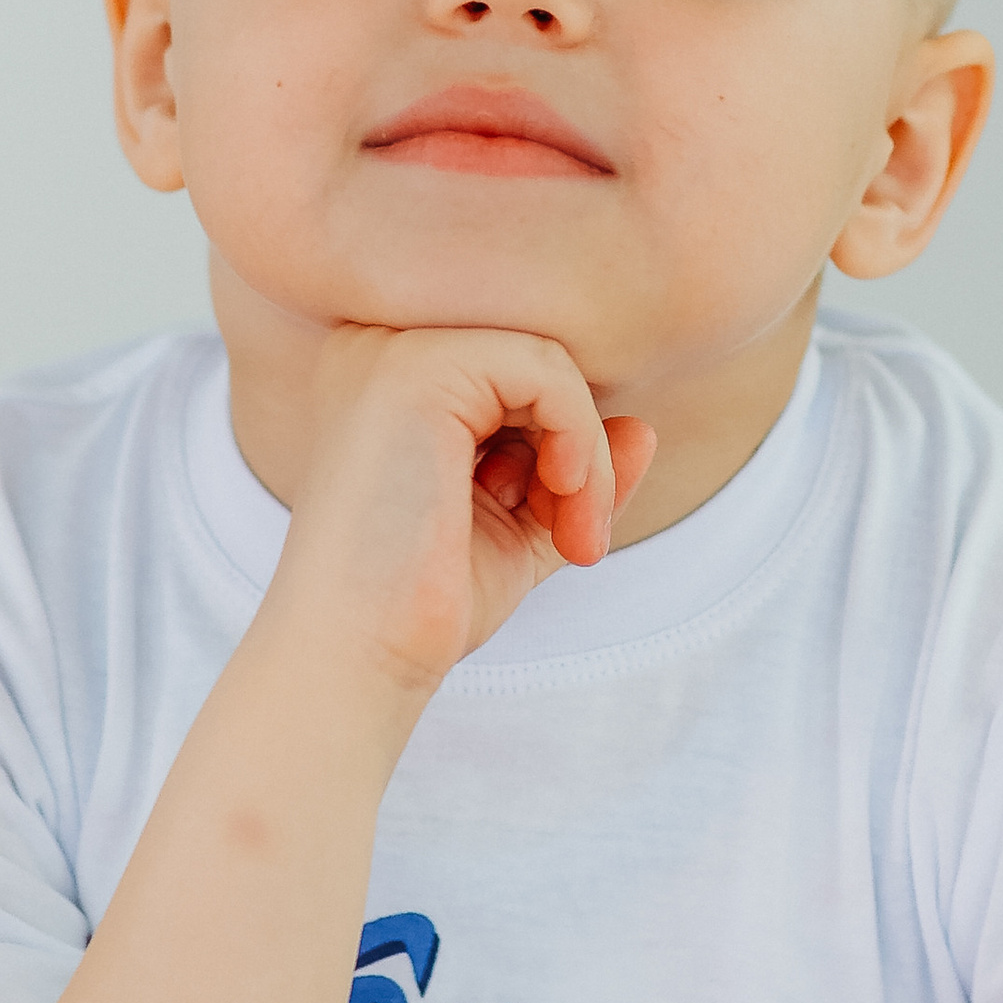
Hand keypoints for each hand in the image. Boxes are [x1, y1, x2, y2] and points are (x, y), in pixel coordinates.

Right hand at [271, 329, 655, 700]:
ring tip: (575, 538)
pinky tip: (557, 500)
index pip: (516, 380)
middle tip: (581, 542)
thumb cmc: (426, 600)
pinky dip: (580, 442)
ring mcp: (391, 350)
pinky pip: (549, 372)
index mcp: (390, 379)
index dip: (563, 447)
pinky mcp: (415, 367)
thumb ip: (578, 474)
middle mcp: (379, 348)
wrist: (358, 654)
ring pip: (549, 364)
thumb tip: (644, 428)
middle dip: (584, 455)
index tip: (565, 533)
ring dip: (590, 460)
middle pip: (536, 365)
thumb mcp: (521, 526)